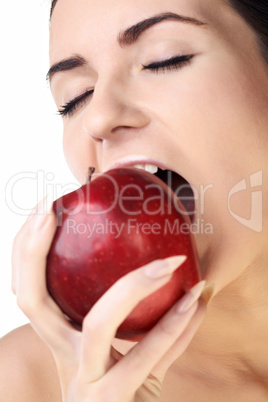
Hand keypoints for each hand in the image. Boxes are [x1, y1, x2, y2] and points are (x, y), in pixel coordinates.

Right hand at [12, 195, 206, 401]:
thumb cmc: (116, 386)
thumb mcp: (109, 349)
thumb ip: (122, 313)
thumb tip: (156, 257)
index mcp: (58, 341)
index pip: (28, 291)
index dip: (26, 251)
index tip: (45, 208)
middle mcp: (63, 360)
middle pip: (35, 303)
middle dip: (39, 252)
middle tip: (59, 210)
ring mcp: (88, 384)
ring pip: (99, 324)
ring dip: (135, 284)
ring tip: (171, 259)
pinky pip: (152, 356)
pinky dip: (177, 325)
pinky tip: (199, 299)